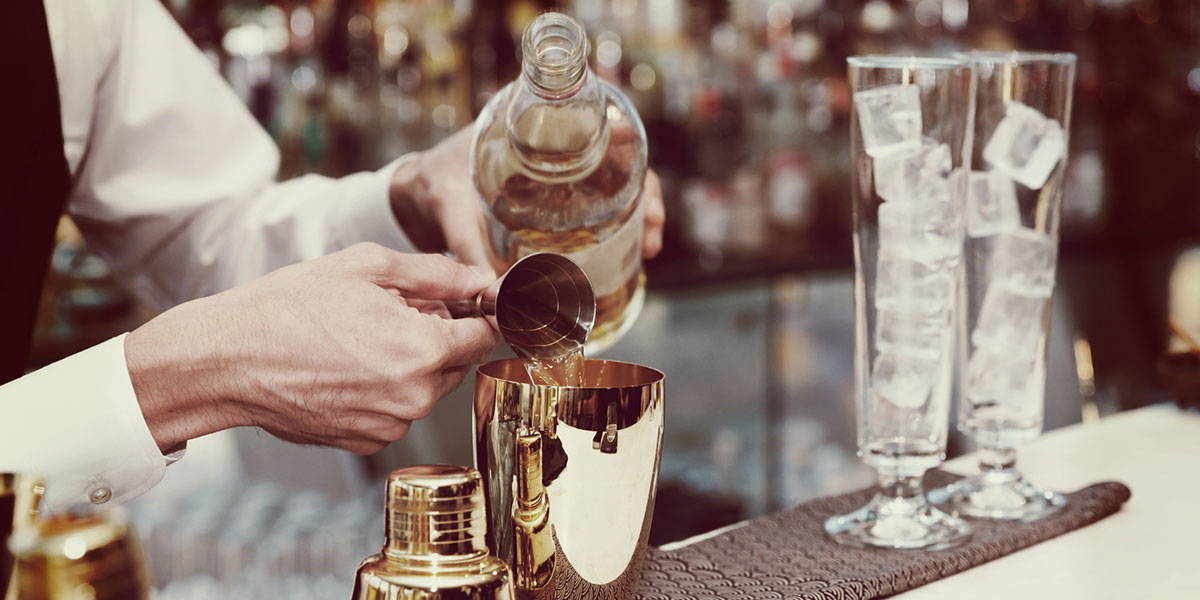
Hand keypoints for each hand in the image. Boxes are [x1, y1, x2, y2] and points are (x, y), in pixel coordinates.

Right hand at [125, 243, 500, 454]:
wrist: (228, 360)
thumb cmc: (289, 306)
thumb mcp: (366, 267)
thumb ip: (436, 275)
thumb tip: (478, 279)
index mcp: (422, 349)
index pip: (486, 336)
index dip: (480, 314)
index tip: (467, 304)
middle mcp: (414, 395)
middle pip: (457, 362)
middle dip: (438, 336)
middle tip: (392, 313)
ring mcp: (391, 424)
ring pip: (427, 387)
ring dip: (410, 363)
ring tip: (360, 339)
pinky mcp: (368, 441)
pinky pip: (398, 411)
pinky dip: (385, 389)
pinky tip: (347, 368)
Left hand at [390, 127, 665, 271]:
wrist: (409, 193)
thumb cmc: (429, 185)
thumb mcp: (448, 208)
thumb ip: (467, 248)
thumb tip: (494, 294)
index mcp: (534, 137)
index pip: (600, 138)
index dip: (632, 166)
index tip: (646, 197)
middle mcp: (552, 160)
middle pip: (618, 170)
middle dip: (645, 201)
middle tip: (653, 236)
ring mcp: (553, 189)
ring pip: (610, 198)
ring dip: (634, 223)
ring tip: (648, 250)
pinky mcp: (546, 217)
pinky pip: (588, 223)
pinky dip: (608, 241)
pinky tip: (621, 263)